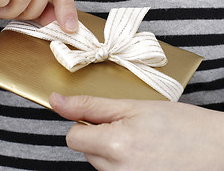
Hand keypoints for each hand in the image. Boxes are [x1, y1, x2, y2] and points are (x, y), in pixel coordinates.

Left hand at [49, 93, 223, 170]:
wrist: (219, 151)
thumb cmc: (182, 125)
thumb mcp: (132, 106)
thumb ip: (89, 105)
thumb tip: (56, 101)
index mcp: (115, 146)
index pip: (73, 137)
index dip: (85, 123)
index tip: (102, 118)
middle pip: (86, 150)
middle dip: (100, 136)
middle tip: (130, 127)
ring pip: (100, 163)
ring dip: (112, 150)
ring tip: (142, 141)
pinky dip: (124, 163)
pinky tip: (145, 155)